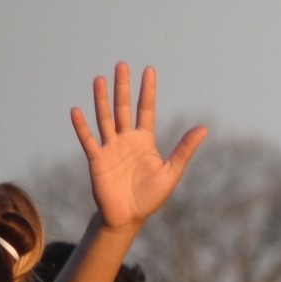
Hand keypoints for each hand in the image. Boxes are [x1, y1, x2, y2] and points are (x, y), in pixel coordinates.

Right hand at [70, 63, 206, 232]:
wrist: (129, 216)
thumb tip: (203, 129)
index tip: (148, 70)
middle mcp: (125, 140)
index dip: (147, 91)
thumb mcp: (172, 171)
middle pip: (123, 108)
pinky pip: (89, 141)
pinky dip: (82, 127)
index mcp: (144, 141)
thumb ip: (184, 150)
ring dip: (102, 100)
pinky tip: (77, 111)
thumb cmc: (150, 196)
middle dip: (123, 87)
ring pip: (105, 118)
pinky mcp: (97, 160)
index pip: (145, 110)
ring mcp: (110, 148)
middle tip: (122, 64)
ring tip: (100, 79)